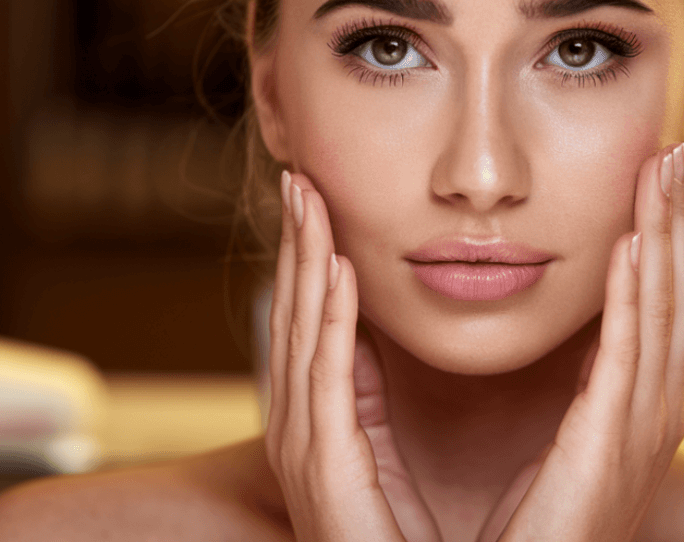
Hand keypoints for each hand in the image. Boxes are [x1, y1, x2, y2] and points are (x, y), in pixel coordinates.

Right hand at [265, 171, 441, 541]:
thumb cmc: (389, 535)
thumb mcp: (372, 449)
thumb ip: (364, 392)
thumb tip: (363, 337)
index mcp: (312, 420)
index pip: (309, 320)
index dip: (309, 256)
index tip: (315, 198)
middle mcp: (297, 426)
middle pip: (294, 314)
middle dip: (296, 244)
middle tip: (299, 177)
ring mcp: (304, 445)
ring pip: (303, 330)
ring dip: (306, 260)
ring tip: (309, 200)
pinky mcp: (324, 464)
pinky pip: (327, 373)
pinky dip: (329, 316)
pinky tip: (337, 267)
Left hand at [476, 142, 683, 541]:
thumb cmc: (533, 518)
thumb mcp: (561, 427)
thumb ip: (570, 372)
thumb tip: (556, 311)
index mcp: (643, 399)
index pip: (667, 295)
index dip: (671, 228)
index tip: (662, 166)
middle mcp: (658, 405)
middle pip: (683, 288)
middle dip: (682, 213)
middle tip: (680, 143)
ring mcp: (644, 424)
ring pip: (669, 306)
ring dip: (669, 231)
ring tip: (666, 165)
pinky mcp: (612, 443)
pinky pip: (631, 354)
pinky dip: (639, 295)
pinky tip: (636, 243)